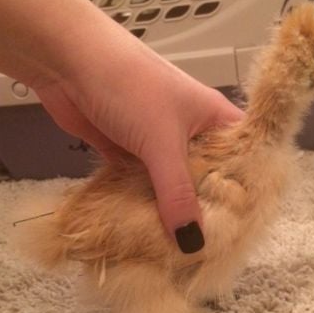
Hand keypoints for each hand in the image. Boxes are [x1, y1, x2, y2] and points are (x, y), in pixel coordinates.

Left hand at [34, 39, 242, 251]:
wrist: (66, 60)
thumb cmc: (129, 86)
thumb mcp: (162, 141)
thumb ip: (178, 194)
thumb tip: (193, 244)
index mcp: (214, 119)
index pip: (245, 159)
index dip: (248, 192)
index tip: (247, 228)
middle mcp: (191, 132)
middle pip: (207, 178)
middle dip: (208, 210)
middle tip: (214, 250)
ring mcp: (158, 143)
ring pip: (172, 185)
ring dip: (173, 212)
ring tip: (182, 252)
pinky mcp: (128, 152)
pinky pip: (142, 186)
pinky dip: (143, 205)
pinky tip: (148, 234)